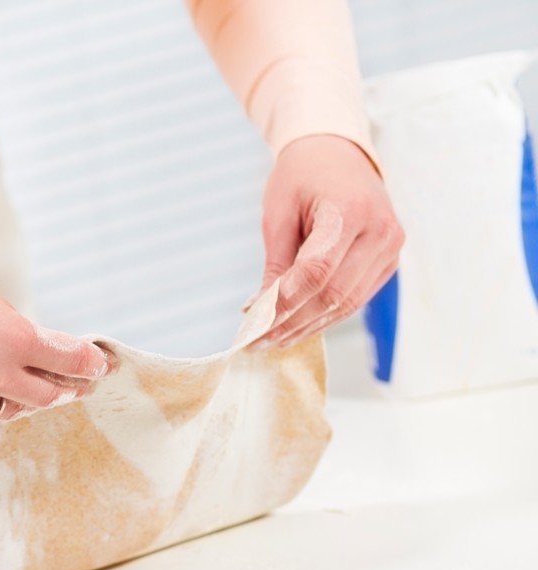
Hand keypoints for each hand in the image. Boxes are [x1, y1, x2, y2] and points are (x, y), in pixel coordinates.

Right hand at [0, 246, 109, 427]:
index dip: (89, 366)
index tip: (99, 367)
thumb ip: (22, 335)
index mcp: (14, 340)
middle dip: (65, 389)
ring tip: (25, 386)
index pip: (70, 361)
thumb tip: (52, 354)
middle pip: (48, 396)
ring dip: (22, 399)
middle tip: (77, 387)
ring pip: (12, 412)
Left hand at [255, 134, 403, 346]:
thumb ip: (276, 263)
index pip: (315, 272)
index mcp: (350, 211)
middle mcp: (380, 231)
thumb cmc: (303, 175)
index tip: (255, 327)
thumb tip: (262, 310)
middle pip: (334, 294)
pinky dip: (326, 315)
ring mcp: (391, 247)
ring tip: (275, 340)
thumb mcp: (278, 212)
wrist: (337, 152)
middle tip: (260, 341)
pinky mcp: (389, 260)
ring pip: (347, 303)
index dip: (284, 305)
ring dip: (309, 326)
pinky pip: (357, 297)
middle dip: (293, 323)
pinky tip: (299, 325)